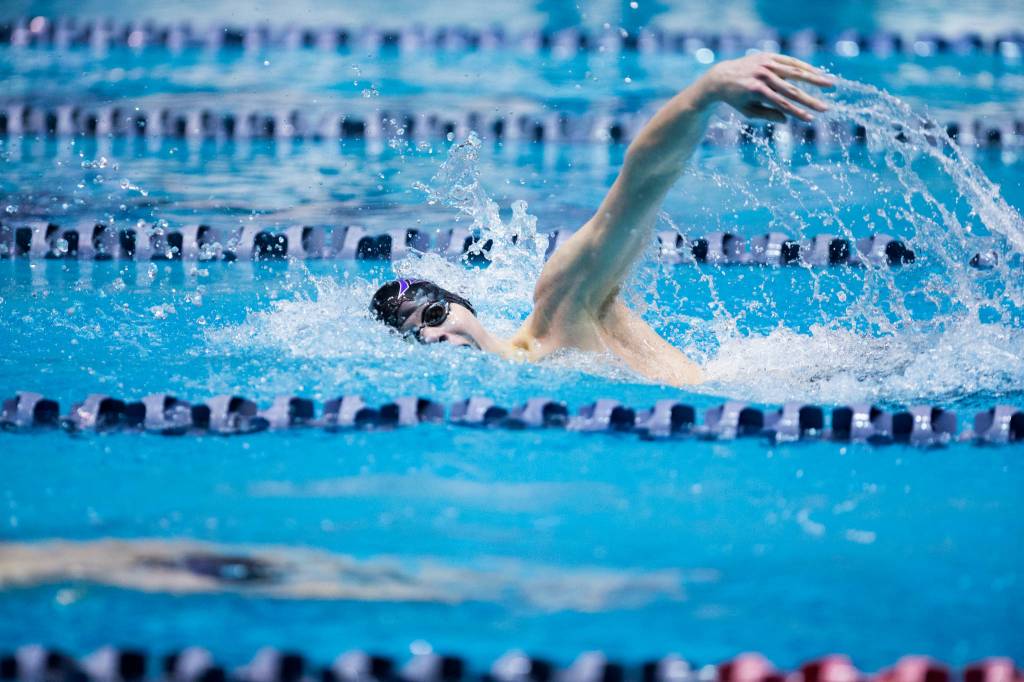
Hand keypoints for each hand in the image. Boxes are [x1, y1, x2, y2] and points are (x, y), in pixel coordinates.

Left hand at [696, 53, 834, 121]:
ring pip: (795, 72)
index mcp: (756, 91)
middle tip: (826, 108)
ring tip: (830, 85)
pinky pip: (789, 61)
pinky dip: (804, 67)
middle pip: (792, 90)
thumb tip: (787, 119)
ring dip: (815, 79)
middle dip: (811, 101)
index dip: (798, 113)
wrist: (721, 77)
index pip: (782, 104)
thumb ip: (767, 114)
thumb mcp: (748, 111)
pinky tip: (817, 72)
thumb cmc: (735, 98)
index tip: (811, 120)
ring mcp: (766, 64)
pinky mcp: (768, 56)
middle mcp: (762, 76)